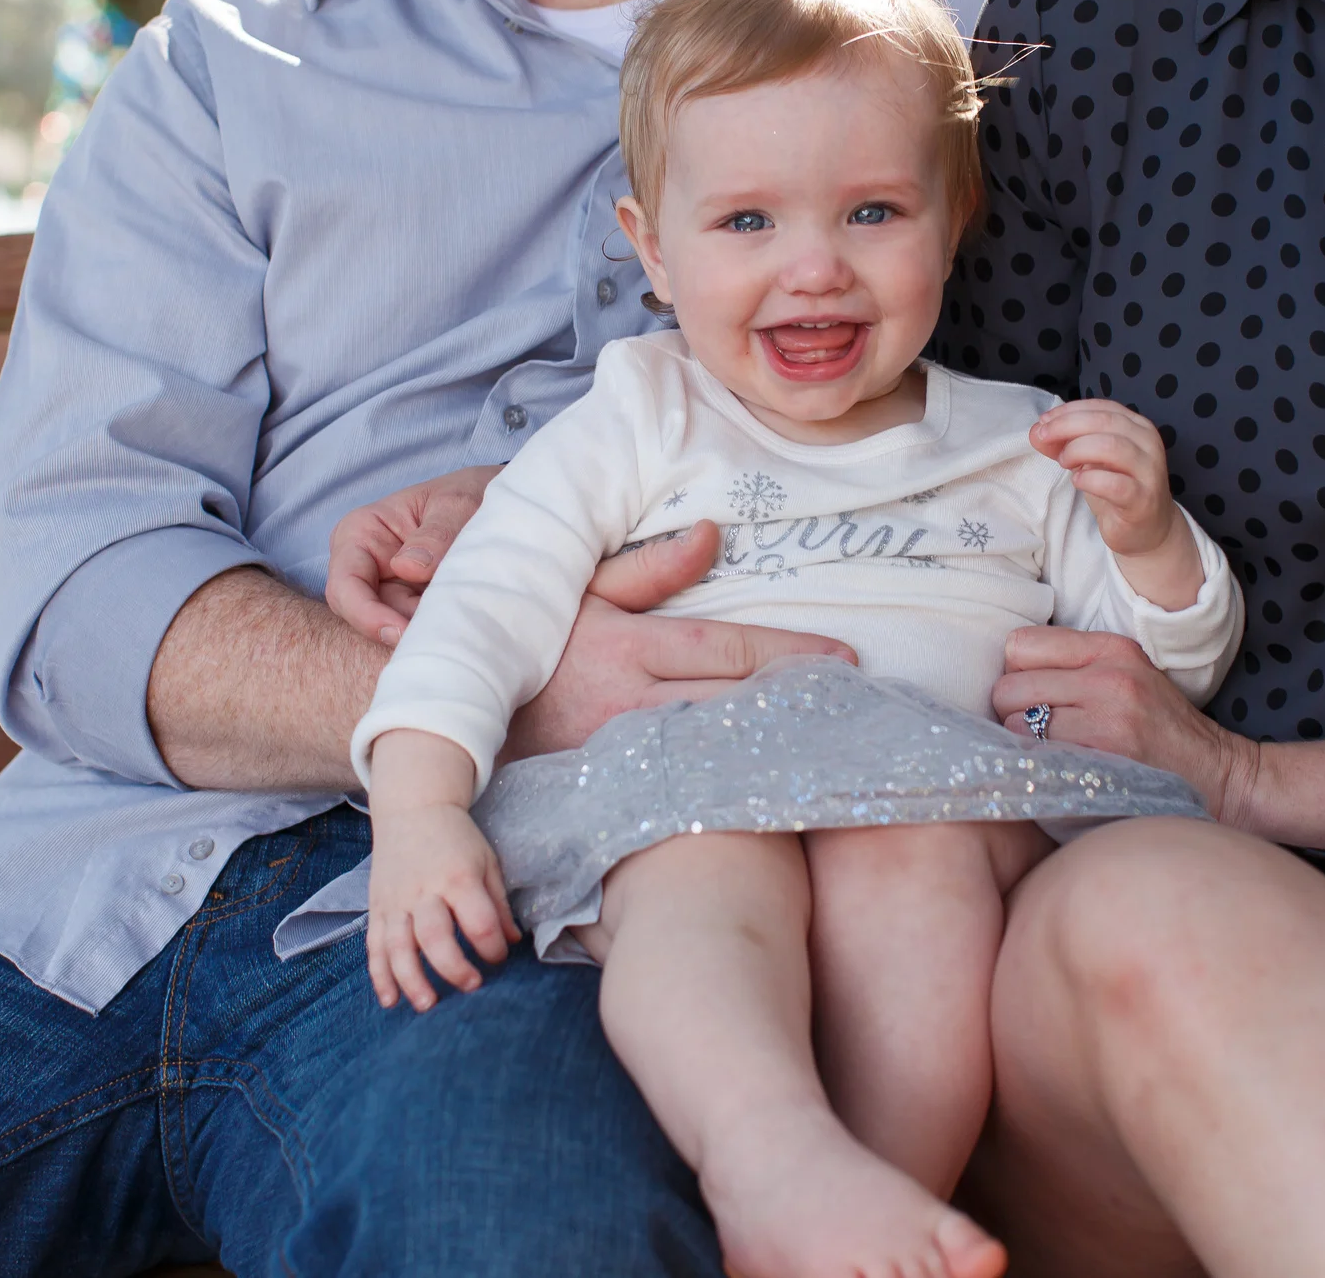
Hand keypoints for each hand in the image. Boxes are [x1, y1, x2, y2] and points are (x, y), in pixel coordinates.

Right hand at [327, 465, 501, 645]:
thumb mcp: (458, 503)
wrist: (505, 506)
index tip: (402, 632)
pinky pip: (419, 630)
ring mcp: (392, 590)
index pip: (346, 585)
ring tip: (462, 620)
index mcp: (362, 533)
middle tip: (442, 634)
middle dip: (401, 629)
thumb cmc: (470, 494)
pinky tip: (462, 625)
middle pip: (366, 616)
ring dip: (425, 631)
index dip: (367, 615)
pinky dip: (438, 632)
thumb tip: (408, 568)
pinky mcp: (416, 607)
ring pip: (396, 627)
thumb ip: (436, 533)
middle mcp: (369, 567)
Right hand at [365, 730, 519, 1011]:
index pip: (478, 921)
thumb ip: (498, 903)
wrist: (412, 809)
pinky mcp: (377, 908)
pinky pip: (374, 946)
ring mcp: (396, 900)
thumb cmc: (456, 838)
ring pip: (398, 946)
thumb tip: (512, 941)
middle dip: (453, 967)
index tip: (499, 957)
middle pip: (434, 936)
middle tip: (472, 986)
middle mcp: (424, 890)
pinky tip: (389, 1000)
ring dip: (411, 979)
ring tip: (427, 1005)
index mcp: (458, 877)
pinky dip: (379, 975)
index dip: (493, 947)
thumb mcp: (487, 861)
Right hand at [504, 521, 857, 759]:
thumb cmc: (535, 645)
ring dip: (776, 741)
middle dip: (797, 700)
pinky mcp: (621, 789)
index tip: (844, 656)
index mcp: (627, 647)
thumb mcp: (580, 593)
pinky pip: (691, 783)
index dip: (788, 652)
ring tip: (832, 735)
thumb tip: (712, 535)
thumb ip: (647, 568)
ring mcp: (626, 755)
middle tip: (858, 699)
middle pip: (734, 703)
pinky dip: (737, 778)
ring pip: (718, 749)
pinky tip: (777, 776)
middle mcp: (631, 705)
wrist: (467, 715)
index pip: (724, 647)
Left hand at [991, 626, 1257, 820]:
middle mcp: (1108, 677)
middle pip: (1007, 688)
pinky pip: (1035, 761)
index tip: (1032, 695)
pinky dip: (1037, 770)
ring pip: (1013, 728)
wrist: (1216, 774)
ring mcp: (1106, 720)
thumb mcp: (1127, 674)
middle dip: (1010, 714)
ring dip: (1021, 747)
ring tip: (1050, 754)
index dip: (1016, 674)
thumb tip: (1003, 671)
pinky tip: (1058, 774)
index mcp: (1110, 648)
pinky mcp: (1105, 761)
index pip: (1019, 645)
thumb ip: (1073, 665)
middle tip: (1036, 732)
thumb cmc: (1160, 727)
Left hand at [1029, 400, 1203, 609]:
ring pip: (1111, 447)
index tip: (1043, 422)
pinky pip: (1115, 484)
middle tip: (1044, 438)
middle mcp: (1148, 443)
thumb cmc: (1118, 489)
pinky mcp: (1143, 500)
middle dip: (1067, 426)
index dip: (1069, 410)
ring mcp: (1149, 471)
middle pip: (1105, 421)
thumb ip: (1064, 444)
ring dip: (1078, 450)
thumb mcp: (1089, 461)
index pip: (1102, 407)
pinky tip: (1078, 481)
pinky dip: (1090, 479)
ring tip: (1064, 462)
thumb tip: (1036, 432)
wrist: (1148, 530)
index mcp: (1137, 427)